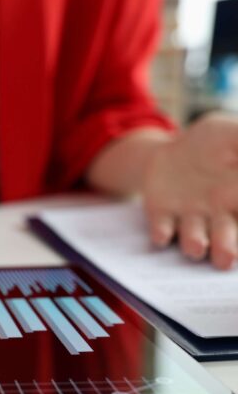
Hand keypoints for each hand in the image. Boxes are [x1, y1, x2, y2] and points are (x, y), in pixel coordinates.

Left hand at [143, 113, 237, 268]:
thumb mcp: (234, 133)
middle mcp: (218, 214)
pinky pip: (162, 227)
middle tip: (226, 260)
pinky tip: (161, 236)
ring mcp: (189, 215)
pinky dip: (161, 233)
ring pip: (194, 236)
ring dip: (194, 243)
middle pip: (225, 236)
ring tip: (197, 247)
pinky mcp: (161, 213)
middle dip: (226, 248)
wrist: (174, 149)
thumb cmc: (216, 143)